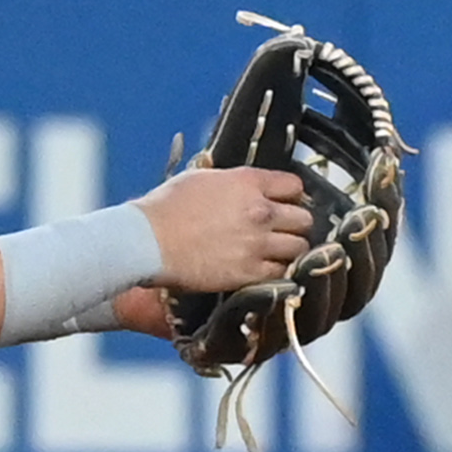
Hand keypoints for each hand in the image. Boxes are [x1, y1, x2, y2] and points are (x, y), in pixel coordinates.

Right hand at [137, 165, 311, 290]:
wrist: (147, 242)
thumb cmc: (165, 208)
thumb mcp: (200, 178)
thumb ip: (230, 181)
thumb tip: (239, 185)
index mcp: (248, 182)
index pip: (294, 185)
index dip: (291, 195)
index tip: (285, 202)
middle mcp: (260, 211)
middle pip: (303, 218)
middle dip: (296, 224)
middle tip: (285, 230)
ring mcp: (257, 244)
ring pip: (299, 247)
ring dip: (291, 250)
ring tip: (278, 253)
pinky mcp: (249, 272)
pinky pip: (282, 273)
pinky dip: (279, 272)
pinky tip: (267, 270)